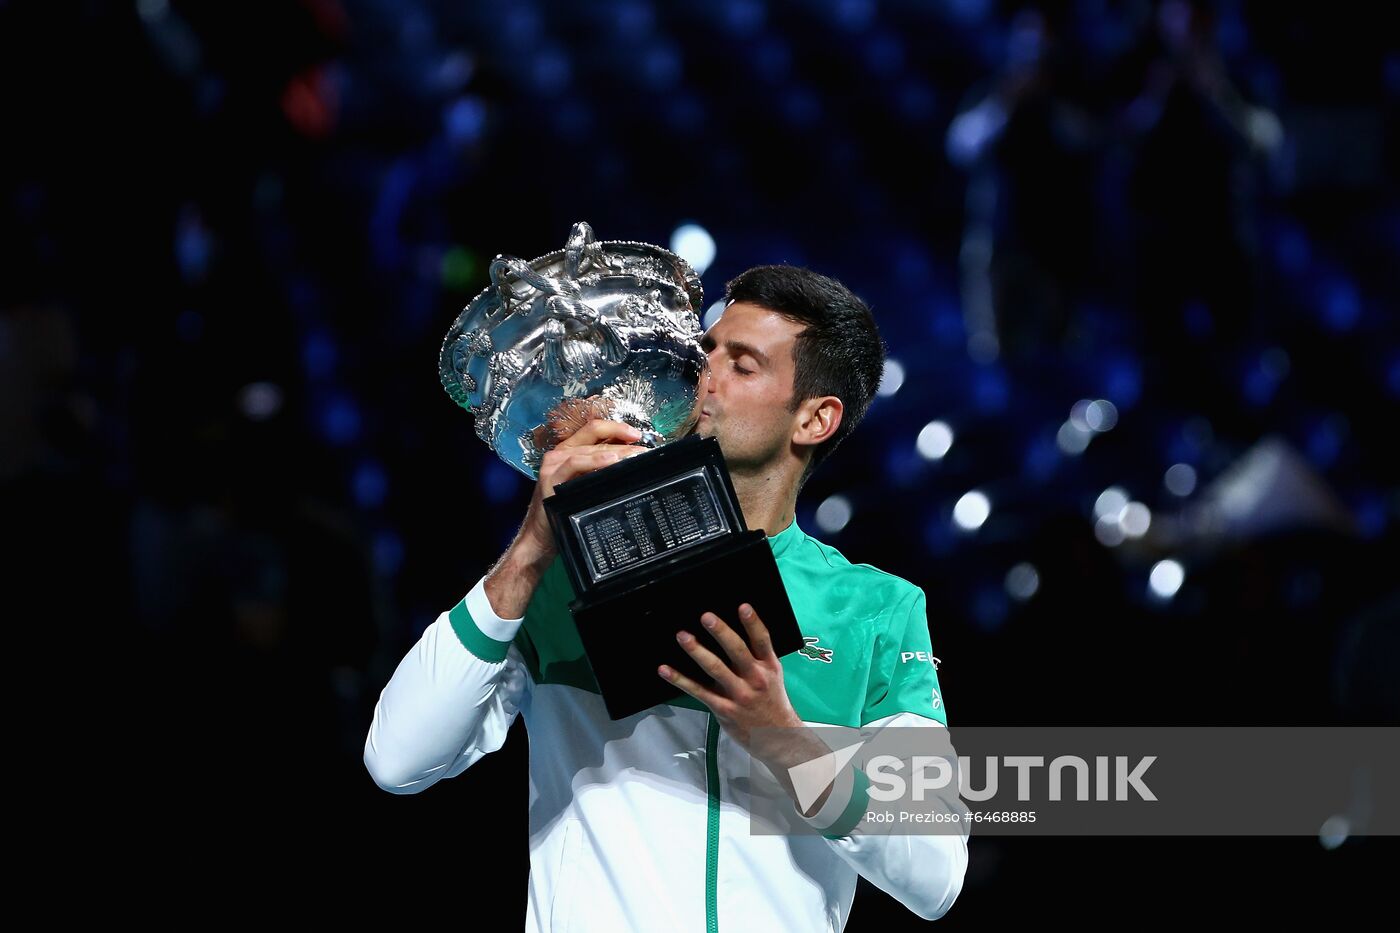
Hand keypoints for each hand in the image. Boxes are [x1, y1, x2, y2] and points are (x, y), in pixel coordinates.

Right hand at [515, 416, 648, 562]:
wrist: (541, 532)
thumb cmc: (565, 507)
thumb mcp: (585, 483)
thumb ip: (600, 469)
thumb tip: (630, 459)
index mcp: (570, 449)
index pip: (595, 428)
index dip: (618, 427)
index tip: (638, 435)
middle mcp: (561, 452)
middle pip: (595, 437)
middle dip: (623, 443)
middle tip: (644, 451)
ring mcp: (555, 464)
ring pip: (588, 449)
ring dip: (614, 451)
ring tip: (633, 455)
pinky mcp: (551, 479)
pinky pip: (575, 464)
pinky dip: (594, 461)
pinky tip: (611, 462)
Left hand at [661, 603, 808, 759]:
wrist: (777, 737)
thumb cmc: (771, 700)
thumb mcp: (773, 674)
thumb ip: (757, 655)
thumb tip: (733, 629)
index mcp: (769, 666)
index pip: (762, 640)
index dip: (753, 623)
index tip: (743, 606)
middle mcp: (755, 678)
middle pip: (737, 651)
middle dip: (721, 633)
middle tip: (706, 617)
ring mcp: (739, 694)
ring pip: (715, 669)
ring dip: (697, 651)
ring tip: (683, 636)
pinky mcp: (723, 709)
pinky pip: (698, 691)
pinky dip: (680, 680)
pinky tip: (665, 670)